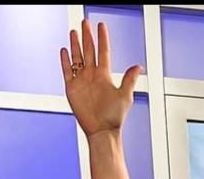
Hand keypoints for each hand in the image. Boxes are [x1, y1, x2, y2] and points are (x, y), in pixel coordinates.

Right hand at [60, 19, 141, 138]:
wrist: (102, 131)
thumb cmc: (114, 117)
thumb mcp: (126, 96)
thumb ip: (130, 79)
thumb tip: (139, 66)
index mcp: (105, 76)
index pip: (103, 51)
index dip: (102, 38)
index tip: (101, 25)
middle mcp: (92, 76)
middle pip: (89, 51)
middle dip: (87, 36)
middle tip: (85, 22)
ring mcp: (81, 81)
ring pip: (77, 58)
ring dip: (75, 45)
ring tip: (74, 31)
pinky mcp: (72, 89)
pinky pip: (67, 71)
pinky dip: (65, 61)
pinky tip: (64, 50)